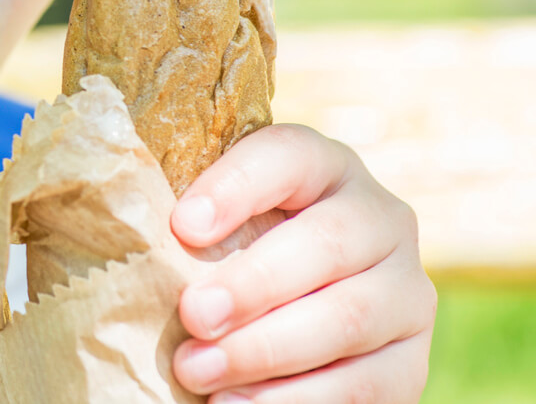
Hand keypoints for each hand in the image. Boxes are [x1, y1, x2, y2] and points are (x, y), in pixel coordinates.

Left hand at [168, 124, 435, 402]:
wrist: (290, 313)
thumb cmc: (228, 256)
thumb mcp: (216, 224)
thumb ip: (189, 221)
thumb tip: (126, 232)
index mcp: (325, 167)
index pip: (289, 157)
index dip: (236, 187)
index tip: (183, 226)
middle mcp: (380, 220)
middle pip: (325, 244)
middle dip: (252, 284)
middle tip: (192, 315)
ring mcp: (405, 292)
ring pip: (346, 318)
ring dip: (265, 351)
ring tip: (197, 371)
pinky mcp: (409, 362)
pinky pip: (363, 386)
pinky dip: (295, 400)